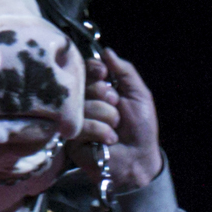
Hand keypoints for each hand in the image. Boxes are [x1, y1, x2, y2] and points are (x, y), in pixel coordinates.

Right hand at [73, 46, 162, 192]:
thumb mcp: (139, 95)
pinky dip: (100, 131)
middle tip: (116, 106)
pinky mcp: (71, 139)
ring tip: (116, 128)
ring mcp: (75, 120)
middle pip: (82, 85)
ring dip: (107, 117)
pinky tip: (109, 140)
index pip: (85, 69)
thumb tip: (107, 52)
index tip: (105, 75)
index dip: (94, 69)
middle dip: (105, 95)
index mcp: (98, 89)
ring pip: (83, 106)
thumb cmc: (141, 129)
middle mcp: (83, 102)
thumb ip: (125, 71)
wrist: (140, 159)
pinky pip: (81, 125)